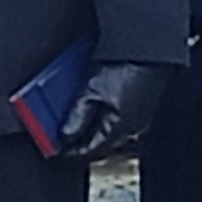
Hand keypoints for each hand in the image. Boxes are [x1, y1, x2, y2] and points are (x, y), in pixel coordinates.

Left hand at [57, 59, 176, 163]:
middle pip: (98, 144)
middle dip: (77, 141)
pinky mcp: (140, 108)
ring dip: (89, 130)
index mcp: (119, 129)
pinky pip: (116, 121)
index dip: (68, 152)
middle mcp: (132, 129)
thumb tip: (65, 136)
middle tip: (58, 137)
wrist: (148, 49)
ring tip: (70, 123)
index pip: (89, 151)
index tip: (53, 149)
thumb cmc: (125, 66)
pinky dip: (100, 119)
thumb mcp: (91, 90)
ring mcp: (138, 119)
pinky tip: (90, 110)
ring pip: (108, 133)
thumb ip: (76, 116)